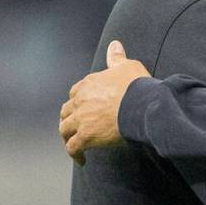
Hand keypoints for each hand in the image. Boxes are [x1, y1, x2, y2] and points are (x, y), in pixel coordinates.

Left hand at [59, 41, 150, 164]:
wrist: (140, 104)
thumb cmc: (136, 85)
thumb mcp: (127, 66)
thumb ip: (117, 58)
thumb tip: (114, 44)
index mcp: (88, 84)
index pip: (75, 92)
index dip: (78, 101)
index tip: (84, 108)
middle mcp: (80, 100)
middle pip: (66, 111)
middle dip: (69, 119)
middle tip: (76, 127)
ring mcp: (81, 119)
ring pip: (65, 130)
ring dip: (68, 137)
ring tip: (75, 144)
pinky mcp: (86, 136)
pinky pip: (73, 148)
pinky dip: (75, 154)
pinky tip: (82, 160)